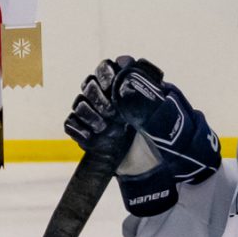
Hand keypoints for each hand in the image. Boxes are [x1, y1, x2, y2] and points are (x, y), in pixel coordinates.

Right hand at [65, 56, 218, 216]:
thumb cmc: (166, 138)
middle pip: (89, 83)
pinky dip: (78, 128)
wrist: (158, 169)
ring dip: (88, 113)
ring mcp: (98, 116)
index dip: (106, 73)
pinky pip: (71, 123)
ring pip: (79, 103)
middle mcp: (111, 99)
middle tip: (111, 113)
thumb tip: (127, 82)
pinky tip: (92, 137)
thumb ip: (147, 96)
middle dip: (97, 96)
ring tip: (104, 128)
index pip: (107, 67)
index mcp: (128, 87)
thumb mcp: (164, 115)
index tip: (111, 85)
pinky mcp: (89, 134)